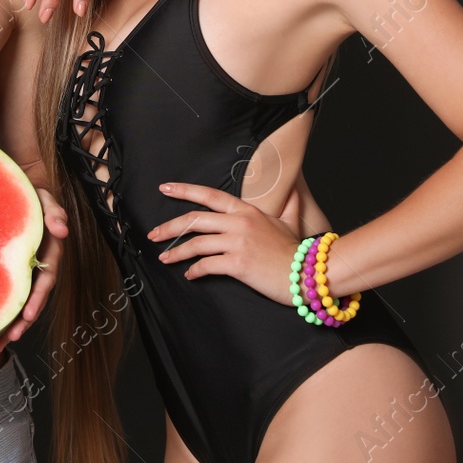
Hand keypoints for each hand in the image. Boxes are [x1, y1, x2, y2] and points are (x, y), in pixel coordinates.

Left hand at [0, 187, 70, 353]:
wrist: (12, 194)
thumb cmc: (30, 197)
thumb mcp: (43, 199)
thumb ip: (54, 212)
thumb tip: (62, 231)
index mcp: (49, 254)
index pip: (46, 280)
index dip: (38, 298)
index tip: (28, 314)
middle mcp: (37, 268)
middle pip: (31, 301)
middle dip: (21, 323)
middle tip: (7, 340)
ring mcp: (22, 274)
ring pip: (17, 305)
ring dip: (6, 327)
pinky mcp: (7, 276)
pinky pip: (4, 298)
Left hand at [146, 182, 304, 305]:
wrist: (309, 275)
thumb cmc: (296, 251)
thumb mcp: (290, 223)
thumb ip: (288, 205)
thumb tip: (294, 189)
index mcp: (247, 210)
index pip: (210, 195)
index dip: (185, 190)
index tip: (165, 188)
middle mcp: (239, 222)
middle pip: (195, 220)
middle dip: (169, 226)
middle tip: (154, 234)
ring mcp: (238, 242)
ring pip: (196, 243)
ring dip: (176, 252)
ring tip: (165, 258)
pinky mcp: (238, 263)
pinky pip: (207, 265)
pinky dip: (194, 270)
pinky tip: (190, 275)